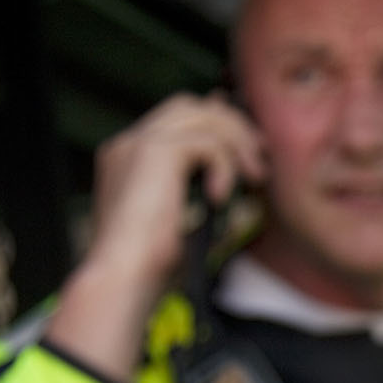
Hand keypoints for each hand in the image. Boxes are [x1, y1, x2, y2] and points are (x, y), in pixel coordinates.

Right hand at [47, 93, 266, 382]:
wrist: (122, 276)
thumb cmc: (148, 267)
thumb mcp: (178, 222)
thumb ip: (195, 192)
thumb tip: (223, 179)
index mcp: (126, 157)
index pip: (176, 118)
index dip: (216, 123)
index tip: (249, 147)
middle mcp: (128, 143)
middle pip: (190, 106)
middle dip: (232, 125)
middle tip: (260, 157)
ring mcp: (137, 143)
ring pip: (202, 116)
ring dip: (237, 143)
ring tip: (255, 177)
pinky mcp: (154, 151)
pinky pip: (207, 142)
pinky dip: (224, 166)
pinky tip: (221, 197)